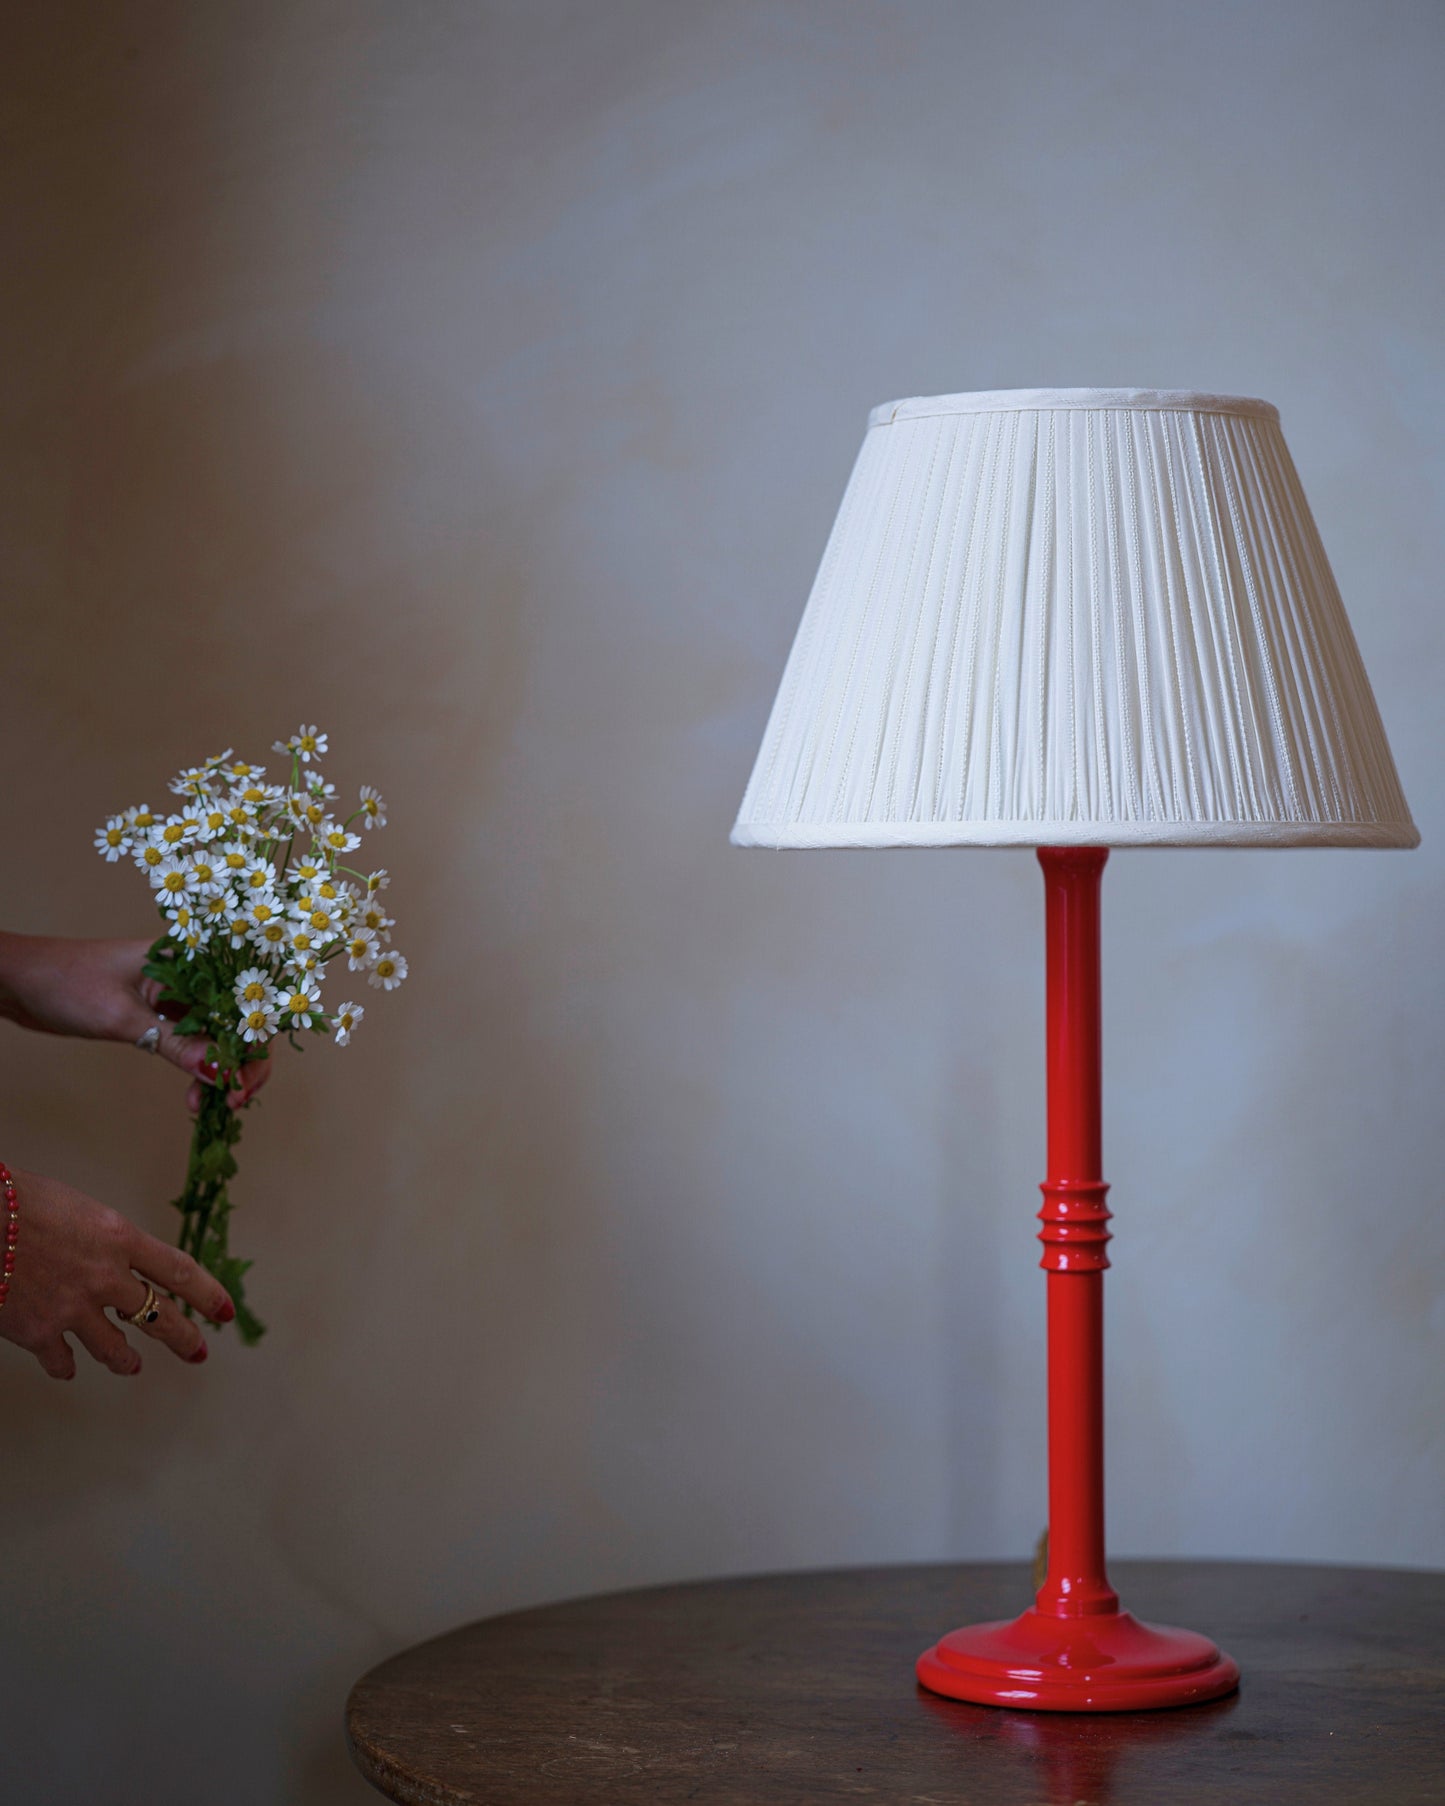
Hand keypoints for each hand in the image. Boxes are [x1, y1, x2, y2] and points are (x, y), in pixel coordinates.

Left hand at [0, 932, 270, 1110]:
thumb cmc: (65, 982)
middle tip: (233, 1101)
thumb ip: (175, 1043)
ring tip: (211, 1105)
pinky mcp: (163, 1015)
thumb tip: (220, 1074)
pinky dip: (200, 1068)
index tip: (240, 1083)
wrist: (19, 981)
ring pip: (220, 1036)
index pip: (242, 1001)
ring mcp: (179, 996)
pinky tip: (196, 1094)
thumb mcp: (123, 1017)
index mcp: (190, 958)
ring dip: (222, 1070)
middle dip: (242, 1063)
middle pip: (239, 1021)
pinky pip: (196, 1043)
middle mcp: (192, 975)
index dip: (252, 1043)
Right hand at [0, 1167, 234, 1377]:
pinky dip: (66, 1366)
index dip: (207, 1294)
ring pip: (115, 1350)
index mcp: (120, 1238)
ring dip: (126, 1361)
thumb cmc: (20, 1201)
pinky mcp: (39, 1333)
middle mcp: (105, 1278)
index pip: (180, 1271)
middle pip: (160, 1316)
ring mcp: (74, 1309)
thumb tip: (115, 1256)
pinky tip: (68, 1367)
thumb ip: (104, 1239)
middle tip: (198, 1351)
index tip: (224, 1311)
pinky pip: (63, 1362)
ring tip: (132, 1365)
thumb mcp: (79, 1209)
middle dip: (184, 1337)